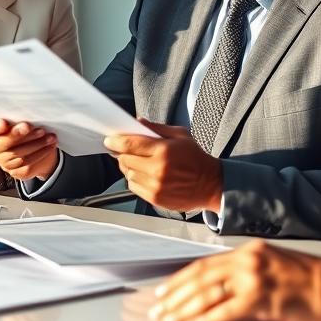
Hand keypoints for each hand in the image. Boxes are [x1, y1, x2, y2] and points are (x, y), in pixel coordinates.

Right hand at [0, 119, 57, 181]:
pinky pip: (27, 165)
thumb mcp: (21, 119)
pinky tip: (49, 145)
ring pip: (17, 155)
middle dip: (17, 135)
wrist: (39, 147)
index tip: (4, 123)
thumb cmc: (26, 130)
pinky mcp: (16, 172)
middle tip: (29, 127)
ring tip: (48, 136)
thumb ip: (18, 117)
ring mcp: (4, 162)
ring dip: (35, 144)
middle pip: (1, 144)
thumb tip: (24, 113)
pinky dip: (41, 153)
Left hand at [103, 120, 221, 211]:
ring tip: (142, 163)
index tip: (109, 140)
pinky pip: (133, 187)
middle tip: (127, 150)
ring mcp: (155, 186)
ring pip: (128, 174)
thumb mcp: (180, 136)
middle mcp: (158, 170)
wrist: (211, 184)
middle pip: (125, 159)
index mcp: (164, 151)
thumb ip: (156, 128)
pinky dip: (135, 179)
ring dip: (130, 167)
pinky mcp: (155, 198)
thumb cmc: (196, 159)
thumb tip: (138, 122)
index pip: (130, 144)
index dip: (115, 141)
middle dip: (123, 153)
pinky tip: (146, 175)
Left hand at [149, 240, 320, 320]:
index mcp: (248, 251)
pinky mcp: (263, 298)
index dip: (180, 279)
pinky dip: (205, 320)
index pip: (204, 265)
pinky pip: (225, 311)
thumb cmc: (311, 279)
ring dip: (182, 309)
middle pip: (199, 278)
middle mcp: (247, 260)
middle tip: (156, 308)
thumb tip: (221, 289)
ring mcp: (254, 278)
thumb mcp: (273, 265)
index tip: (164, 291)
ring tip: (167, 320)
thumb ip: (246, 272)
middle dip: (174, 295)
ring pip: (207, 293)